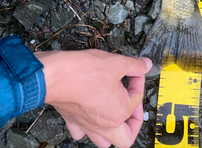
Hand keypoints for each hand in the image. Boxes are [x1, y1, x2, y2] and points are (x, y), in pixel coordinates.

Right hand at [35, 49, 151, 147]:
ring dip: (113, 131)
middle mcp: (106, 125)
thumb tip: (146, 64)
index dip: (138, 79)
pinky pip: (82, 132)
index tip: (135, 69)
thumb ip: (135, 65)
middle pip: (127, 138)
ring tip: (115, 112)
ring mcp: (88, 126)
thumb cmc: (85, 71)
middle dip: (134, 123)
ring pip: (104, 142)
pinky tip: (91, 113)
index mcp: (121, 112)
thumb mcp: (117, 62)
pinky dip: (87, 127)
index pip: (137, 97)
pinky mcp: (73, 121)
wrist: (55, 76)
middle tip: (133, 104)